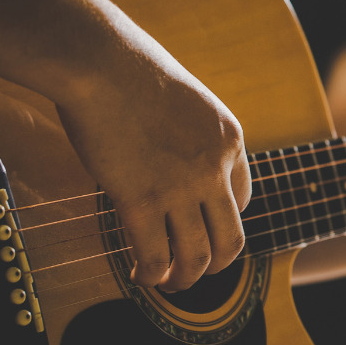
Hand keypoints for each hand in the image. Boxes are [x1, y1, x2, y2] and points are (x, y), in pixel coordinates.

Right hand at [57, 57, 251, 291]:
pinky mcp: (141, 199)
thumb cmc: (131, 71)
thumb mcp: (188, 100)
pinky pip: (156, 255)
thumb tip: (176, 161)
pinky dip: (151, 275)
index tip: (201, 229)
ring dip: (183, 280)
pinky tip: (140, 276)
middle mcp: (215, 168)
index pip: (243, 198)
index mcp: (231, 141)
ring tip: (168, 284)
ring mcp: (181, 187)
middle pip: (231, 239)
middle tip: (194, 272)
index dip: (222, 222)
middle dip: (215, 265)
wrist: (102, 60)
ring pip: (198, 256)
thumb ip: (192, 135)